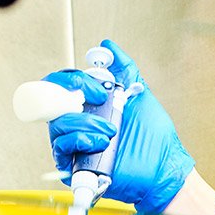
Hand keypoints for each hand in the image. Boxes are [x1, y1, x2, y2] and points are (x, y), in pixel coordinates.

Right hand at [44, 39, 194, 214]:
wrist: (163, 168)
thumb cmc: (155, 139)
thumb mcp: (140, 95)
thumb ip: (123, 68)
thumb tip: (107, 46)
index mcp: (89, 106)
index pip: (62, 84)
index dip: (72, 79)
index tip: (99, 87)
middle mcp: (78, 123)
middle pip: (52, 100)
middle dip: (73, 94)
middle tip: (100, 100)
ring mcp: (75, 144)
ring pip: (58, 123)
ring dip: (86, 122)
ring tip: (111, 130)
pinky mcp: (74, 165)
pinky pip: (61, 147)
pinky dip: (80, 140)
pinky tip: (101, 143)